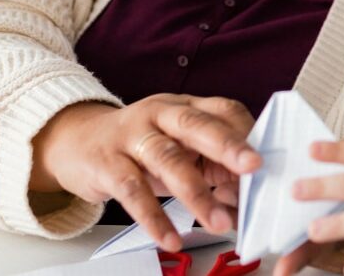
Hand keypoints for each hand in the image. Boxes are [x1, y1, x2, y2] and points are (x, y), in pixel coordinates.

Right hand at [30, 94, 260, 250]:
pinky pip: (132, 191)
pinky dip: (154, 218)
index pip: (223, 111)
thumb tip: (250, 196)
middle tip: (255, 168)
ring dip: (196, 193)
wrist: (76, 141)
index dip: (247, 134)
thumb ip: (211, 163)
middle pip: (197, 124)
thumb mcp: (177, 143)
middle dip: (228, 145)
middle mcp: (160, 113)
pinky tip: (171, 238)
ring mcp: (132, 136)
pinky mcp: (107, 163)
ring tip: (220, 223)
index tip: (268, 160)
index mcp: (185, 105)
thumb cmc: (139, 146)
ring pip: (167, 160)